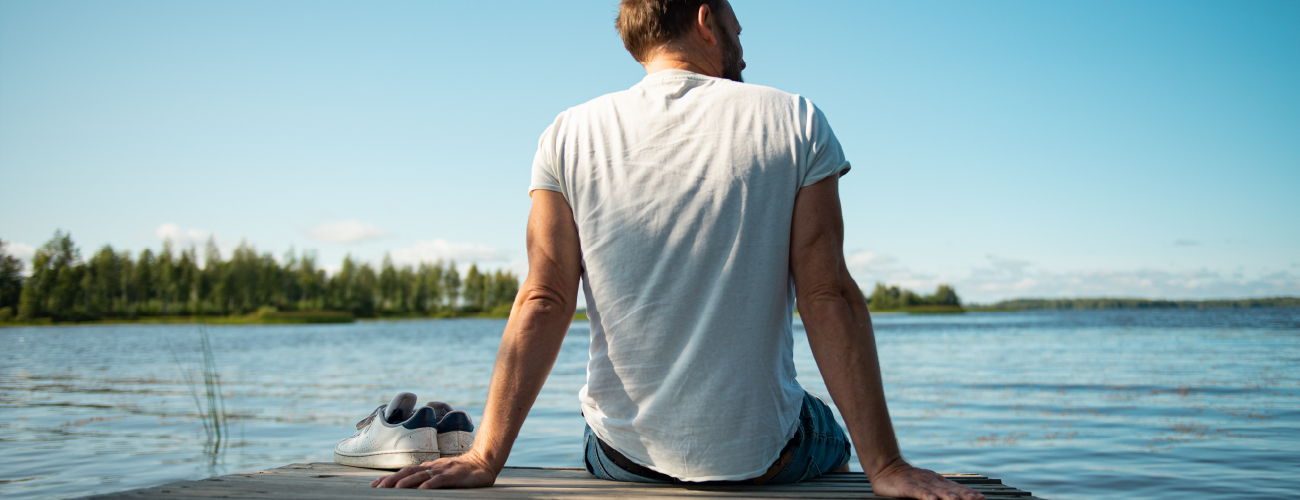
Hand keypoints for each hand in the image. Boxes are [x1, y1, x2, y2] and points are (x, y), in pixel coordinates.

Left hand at [370, 450, 496, 488]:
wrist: (484, 461)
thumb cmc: (463, 470)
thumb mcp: (443, 472)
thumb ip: (429, 475)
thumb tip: (414, 481)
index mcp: (429, 467)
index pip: (405, 471)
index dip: (390, 478)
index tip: (375, 484)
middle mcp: (433, 467)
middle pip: (408, 473)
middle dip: (391, 480)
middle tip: (377, 487)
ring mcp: (443, 470)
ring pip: (420, 476)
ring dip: (406, 482)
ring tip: (393, 489)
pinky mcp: (453, 476)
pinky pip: (439, 481)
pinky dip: (429, 485)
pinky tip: (420, 490)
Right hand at [868, 459, 984, 499]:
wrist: (885, 468)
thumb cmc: (906, 480)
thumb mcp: (925, 485)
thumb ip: (938, 491)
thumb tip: (956, 497)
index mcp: (936, 481)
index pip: (956, 487)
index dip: (969, 493)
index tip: (981, 498)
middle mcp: (931, 481)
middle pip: (950, 489)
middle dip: (964, 495)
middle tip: (977, 499)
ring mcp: (919, 483)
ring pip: (936, 490)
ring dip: (948, 496)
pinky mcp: (906, 486)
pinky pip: (917, 492)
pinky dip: (925, 496)